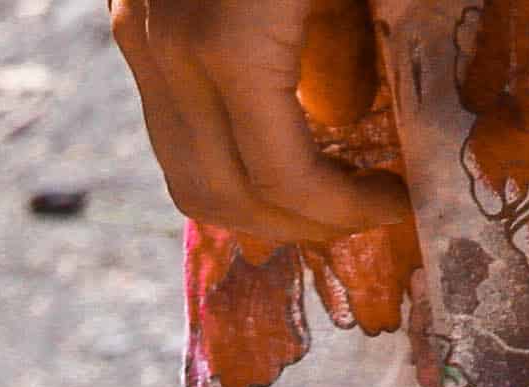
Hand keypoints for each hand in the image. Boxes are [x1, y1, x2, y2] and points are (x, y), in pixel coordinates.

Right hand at [111, 0, 405, 246]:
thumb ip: (375, 34)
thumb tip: (393, 111)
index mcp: (231, 44)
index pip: (281, 178)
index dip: (344, 210)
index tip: (396, 204)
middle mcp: (170, 55)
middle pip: (219, 196)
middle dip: (297, 223)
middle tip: (362, 214)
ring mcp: (140, 39)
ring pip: (182, 170)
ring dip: (252, 201)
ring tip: (321, 190)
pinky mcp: (131, 21)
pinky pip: (171, 120)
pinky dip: (223, 152)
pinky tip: (277, 133)